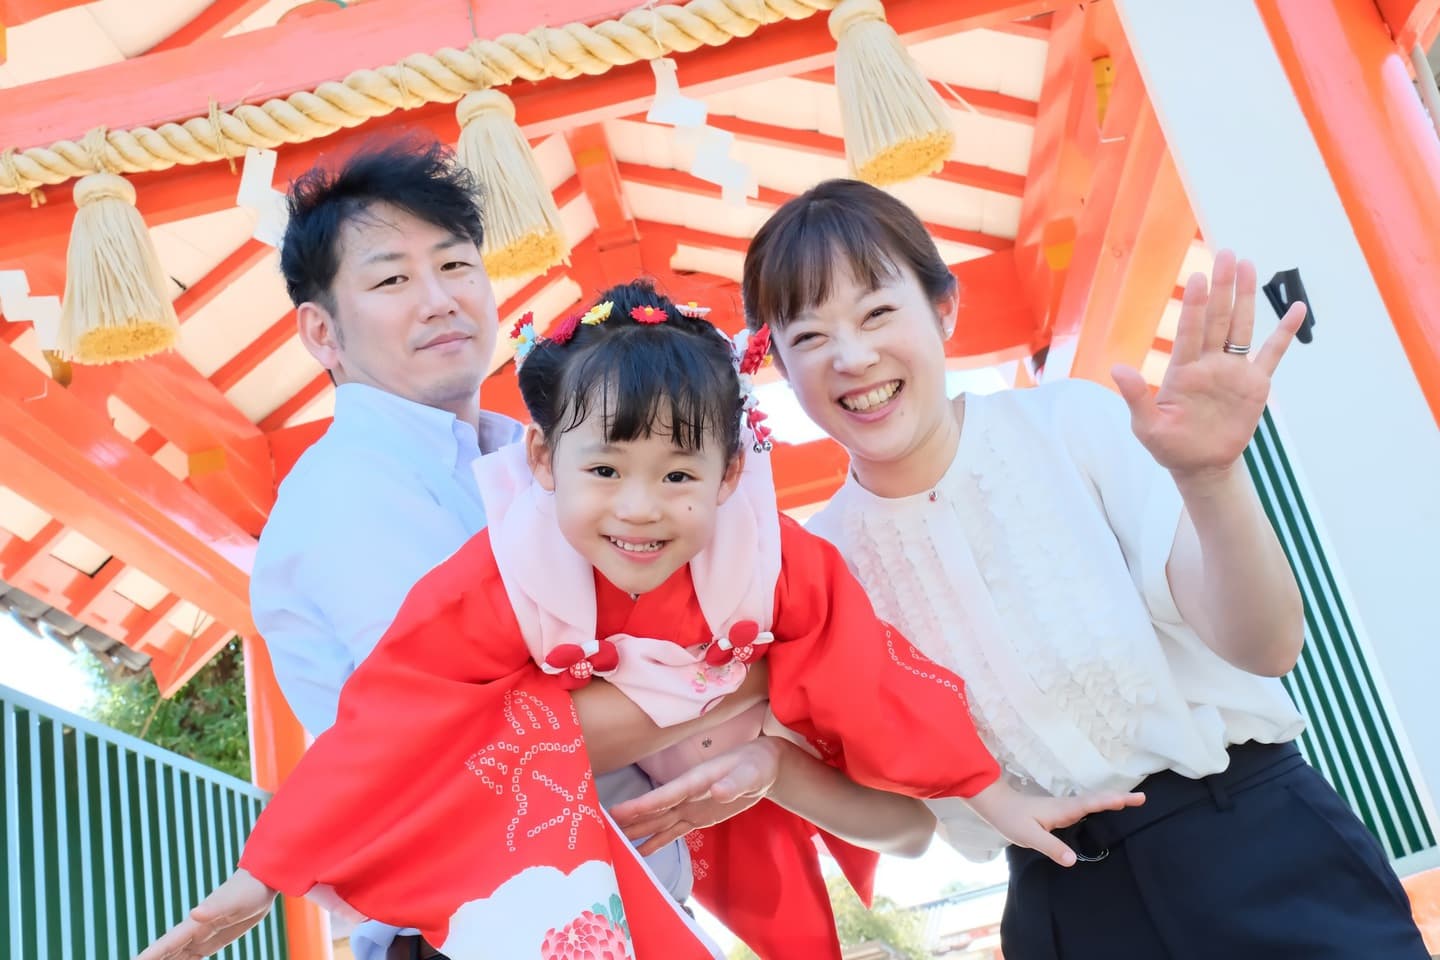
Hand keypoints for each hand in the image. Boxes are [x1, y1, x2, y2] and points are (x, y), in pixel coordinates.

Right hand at [136, 869, 276, 959]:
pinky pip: (191, 957)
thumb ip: (214, 908)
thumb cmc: (248, 889)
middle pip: (166, 953)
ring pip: (176, 956)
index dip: (149, 955)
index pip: (166, 944)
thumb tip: (195, 913)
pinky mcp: (213, 941)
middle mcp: (194, 931)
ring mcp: (202, 936)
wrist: (262, 882)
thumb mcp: (234, 901)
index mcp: (195, 924)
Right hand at [609, 737, 781, 855]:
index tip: (616, 812)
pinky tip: (640, 853)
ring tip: (612, 844)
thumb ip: (734, 783)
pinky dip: (656, 842)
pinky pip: (672, 832)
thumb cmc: (756, 764)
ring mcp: (689, 806)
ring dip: (636, 832)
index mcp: (694, 781)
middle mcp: (686, 795)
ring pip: (658, 822)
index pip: (664, 796)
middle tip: (599, 830)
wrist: (763, 767)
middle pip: (653, 810)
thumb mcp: (751, 773)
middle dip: (628, 820)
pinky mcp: (696, 818)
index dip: (641, 805)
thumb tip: (717, 792)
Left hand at [965, 780, 1144, 866]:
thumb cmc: (1011, 819)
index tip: (1135, 799)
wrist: (996, 805)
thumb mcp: (1029, 836)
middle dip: (1120, 798)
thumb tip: (1073, 860)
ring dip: (1111, 800)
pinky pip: (1085, 807)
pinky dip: (1099, 805)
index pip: (1094, 804)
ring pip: (1092, 801)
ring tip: (1130, 802)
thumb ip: (1051, 847)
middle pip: (1098, 799)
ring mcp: (1063, 807)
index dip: (1114, 801)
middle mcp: (1067, 805)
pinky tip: (1103, 810)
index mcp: (1064, 809)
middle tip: (1143, 799)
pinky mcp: (1059, 812)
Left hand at [1111, 250, 1304, 485]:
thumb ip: (1137, 397)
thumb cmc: (1170, 446)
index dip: (1194, 305)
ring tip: (1249, 265)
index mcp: (1183, 371)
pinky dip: (1284, 332)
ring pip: (1242, 327)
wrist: (1201, 466)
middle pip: (1217, 319)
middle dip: (1222, 287)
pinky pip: (1272, 354)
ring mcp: (1233, 371)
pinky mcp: (1255, 384)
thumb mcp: (1147, 426)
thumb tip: (1118, 369)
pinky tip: (1295, 308)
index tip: (1197, 277)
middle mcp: (1209, 363)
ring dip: (1246, 297)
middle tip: (1227, 254)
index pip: (1190, 331)